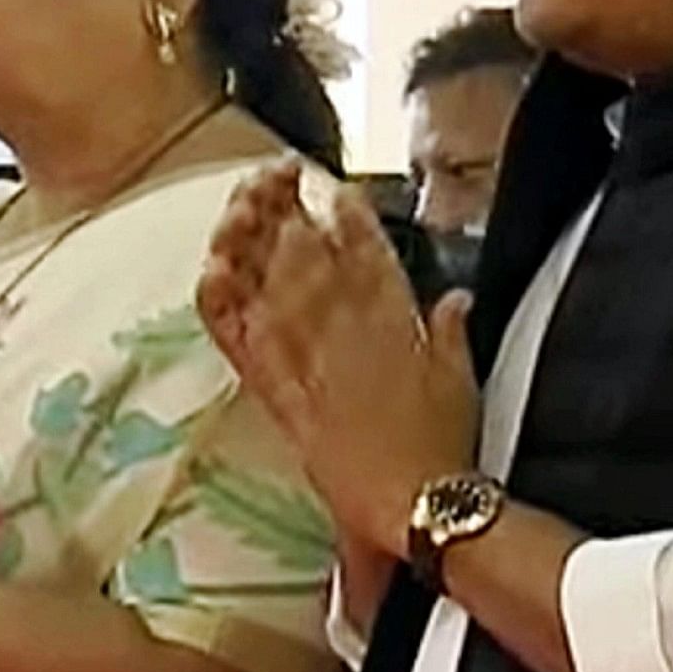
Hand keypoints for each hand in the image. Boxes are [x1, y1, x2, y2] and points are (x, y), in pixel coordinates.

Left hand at [197, 161, 479, 557]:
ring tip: (244, 201)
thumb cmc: (443, 443)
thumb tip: (457, 297)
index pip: (366, 245)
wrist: (409, 497)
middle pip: (309, 247)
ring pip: (270, 275)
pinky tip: (212, 266)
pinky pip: (238, 331)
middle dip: (291, 205)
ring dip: (255, 233)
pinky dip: (224, 296)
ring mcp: (304, 349)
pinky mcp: (272, 383)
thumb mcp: (460, 376)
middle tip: (273, 174)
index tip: (331, 187)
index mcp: (395, 314)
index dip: (346, 210)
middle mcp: (344, 320)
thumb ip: (453, 329)